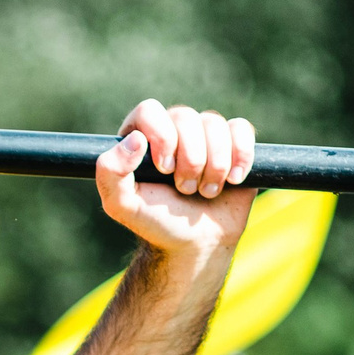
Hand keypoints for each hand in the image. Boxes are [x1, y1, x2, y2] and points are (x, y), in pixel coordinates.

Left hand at [95, 100, 255, 258]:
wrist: (195, 243)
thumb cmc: (155, 222)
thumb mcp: (122, 205)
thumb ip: (111, 172)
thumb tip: (135, 139)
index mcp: (139, 137)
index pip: (149, 111)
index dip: (162, 136)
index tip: (165, 168)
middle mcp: (171, 129)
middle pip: (185, 117)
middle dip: (190, 159)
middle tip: (185, 189)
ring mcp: (203, 134)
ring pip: (214, 123)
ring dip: (214, 165)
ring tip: (206, 191)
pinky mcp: (233, 143)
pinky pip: (242, 129)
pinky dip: (241, 156)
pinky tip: (233, 180)